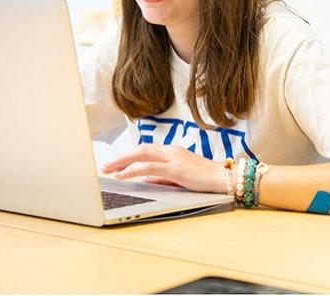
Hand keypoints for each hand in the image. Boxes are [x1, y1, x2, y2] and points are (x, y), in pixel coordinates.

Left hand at [101, 144, 225, 193]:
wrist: (223, 178)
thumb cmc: (204, 178)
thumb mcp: (180, 176)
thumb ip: (163, 176)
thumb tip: (146, 180)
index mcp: (172, 151)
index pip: (145, 150)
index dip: (128, 155)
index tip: (114, 163)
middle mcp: (171, 151)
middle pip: (140, 149)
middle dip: (120, 157)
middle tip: (105, 166)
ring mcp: (173, 158)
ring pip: (142, 155)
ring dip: (122, 162)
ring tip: (108, 170)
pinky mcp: (175, 168)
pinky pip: (149, 167)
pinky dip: (133, 170)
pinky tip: (123, 175)